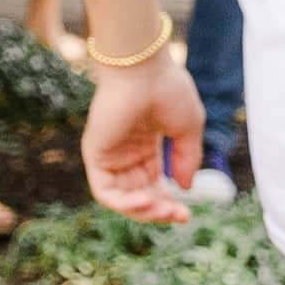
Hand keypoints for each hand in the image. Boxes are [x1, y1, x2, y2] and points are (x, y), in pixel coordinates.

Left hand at [78, 52, 205, 225]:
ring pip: (123, 198)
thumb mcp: (189, 128)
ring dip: (144, 211)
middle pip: (140, 195)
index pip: (154, 185)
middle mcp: (126, 152)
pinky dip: (123, 204)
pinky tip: (144, 202)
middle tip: (179, 216)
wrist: (144, 67)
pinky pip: (105, 191)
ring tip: (163, 210)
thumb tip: (185, 189)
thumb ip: (187, 159)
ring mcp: (110, 154)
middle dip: (159, 211)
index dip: (169, 203)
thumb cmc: (168, 89)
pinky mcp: (95, 154)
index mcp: (147, 144)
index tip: (186, 215)